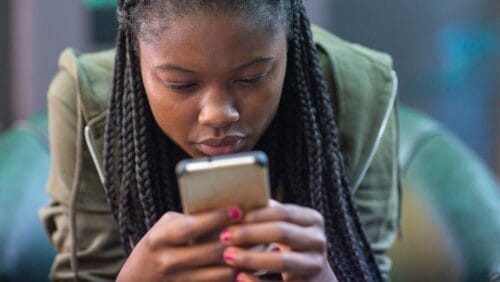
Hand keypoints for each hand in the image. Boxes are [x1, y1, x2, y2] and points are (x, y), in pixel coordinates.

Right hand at [117, 207, 242, 281]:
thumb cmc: (156, 249)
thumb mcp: (163, 230)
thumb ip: (187, 220)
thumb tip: (223, 209)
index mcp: (159, 240)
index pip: (191, 228)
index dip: (216, 218)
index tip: (237, 209)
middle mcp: (167, 262)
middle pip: (211, 251)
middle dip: (236, 239)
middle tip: (254, 227)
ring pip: (220, 273)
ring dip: (241, 260)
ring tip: (256, 246)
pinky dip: (235, 276)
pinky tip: (245, 266)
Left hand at [219, 200, 336, 281]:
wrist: (314, 280)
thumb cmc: (289, 247)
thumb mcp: (284, 228)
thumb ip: (267, 215)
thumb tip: (236, 203)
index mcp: (313, 220)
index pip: (284, 212)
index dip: (258, 214)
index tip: (234, 217)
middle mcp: (318, 241)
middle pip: (283, 232)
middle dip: (250, 234)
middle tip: (224, 236)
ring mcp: (315, 266)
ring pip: (283, 261)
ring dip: (251, 258)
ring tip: (228, 256)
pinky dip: (256, 281)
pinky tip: (239, 277)